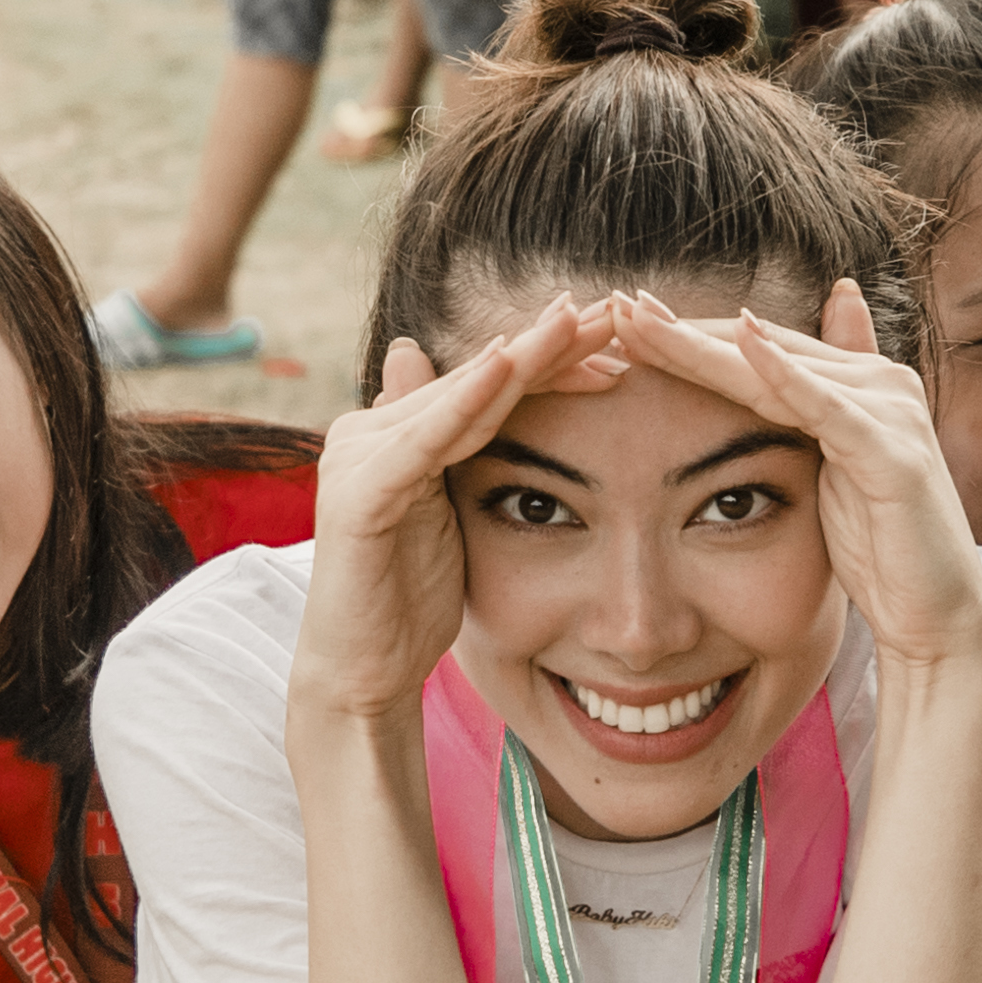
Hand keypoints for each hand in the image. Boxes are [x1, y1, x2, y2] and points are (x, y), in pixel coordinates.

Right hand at [297, 297, 635, 727]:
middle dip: (553, 344)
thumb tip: (486, 410)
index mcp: (399, 435)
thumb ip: (474, 466)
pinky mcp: (359, 494)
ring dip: (523, 355)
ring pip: (459, 397)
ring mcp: (360, 457)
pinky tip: (506, 364)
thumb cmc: (408, 604)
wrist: (359, 675)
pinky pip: (423, 440)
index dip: (555, 357)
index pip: (491, 385)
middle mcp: (372, 431)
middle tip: (619, 307)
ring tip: (578, 318)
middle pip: (482, 379)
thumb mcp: (459, 524)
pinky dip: (465, 401)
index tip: (622, 333)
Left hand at [617, 284, 981, 678]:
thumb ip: (803, 426)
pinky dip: (785, 375)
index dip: (691, 336)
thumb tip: (772, 387)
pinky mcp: (893, 453)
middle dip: (685, 330)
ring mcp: (890, 412)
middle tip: (618, 305)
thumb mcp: (829, 481)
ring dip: (707, 344)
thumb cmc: (880, 554)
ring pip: (779, 369)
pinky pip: (827, 408)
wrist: (937, 618)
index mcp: (858, 386)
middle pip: (762, 348)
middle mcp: (879, 382)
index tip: (624, 321)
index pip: (759, 348)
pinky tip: (742, 344)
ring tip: (645, 320)